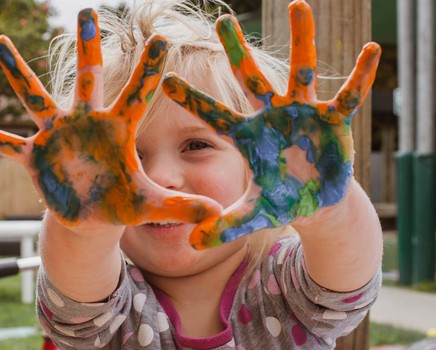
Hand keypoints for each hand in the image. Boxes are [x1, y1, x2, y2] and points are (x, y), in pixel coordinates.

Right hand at [0, 9, 220, 228]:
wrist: (93, 215)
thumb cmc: (123, 203)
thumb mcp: (150, 205)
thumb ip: (180, 206)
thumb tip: (216, 214)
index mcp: (118, 131)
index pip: (137, 95)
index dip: (148, 70)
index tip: (161, 39)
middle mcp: (86, 124)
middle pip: (87, 80)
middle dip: (87, 48)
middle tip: (87, 11)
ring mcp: (58, 136)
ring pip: (36, 99)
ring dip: (18, 74)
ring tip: (1, 43)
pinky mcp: (35, 156)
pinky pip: (7, 144)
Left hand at [162, 0, 380, 248]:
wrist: (315, 201)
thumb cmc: (281, 201)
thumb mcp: (252, 214)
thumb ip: (222, 227)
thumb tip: (190, 245)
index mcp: (248, 136)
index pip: (214, 116)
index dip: (192, 99)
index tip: (164, 78)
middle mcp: (272, 117)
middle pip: (250, 80)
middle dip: (238, 51)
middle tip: (223, 20)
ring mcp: (302, 115)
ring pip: (301, 72)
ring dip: (302, 41)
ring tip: (298, 5)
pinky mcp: (332, 121)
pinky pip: (347, 95)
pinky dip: (359, 76)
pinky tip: (371, 51)